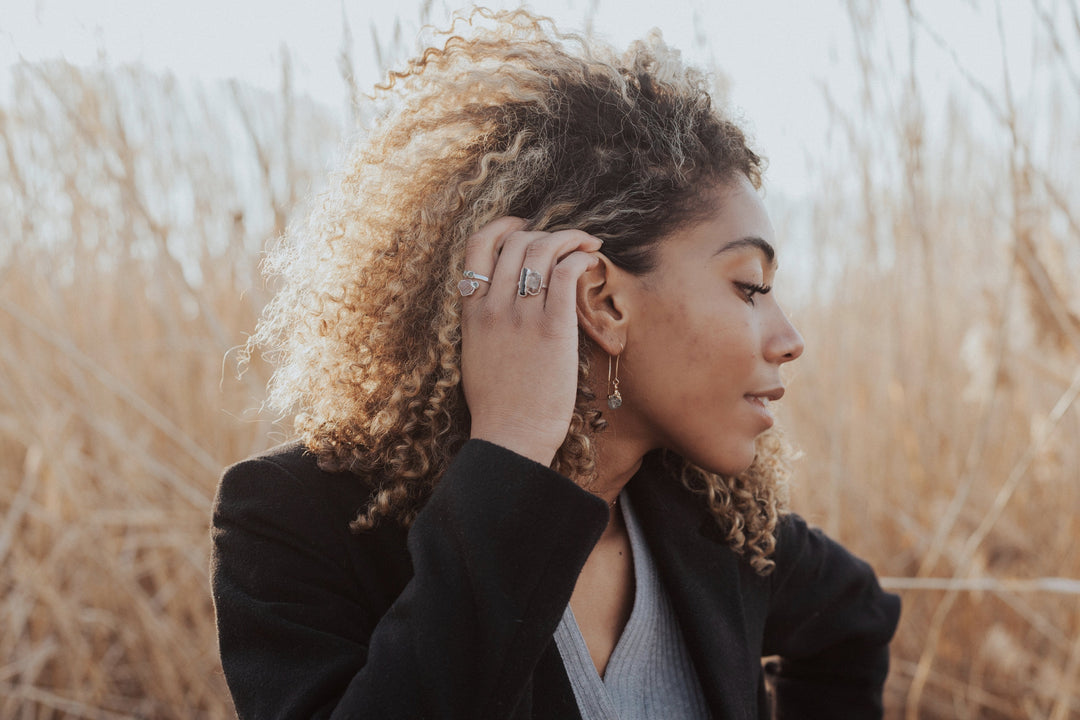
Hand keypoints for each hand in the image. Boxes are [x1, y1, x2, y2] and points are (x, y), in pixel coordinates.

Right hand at [460, 217, 602, 466]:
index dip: (503, 226)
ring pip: (543, 250)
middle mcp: (494, 306)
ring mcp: (522, 316)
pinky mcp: (552, 329)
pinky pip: (566, 274)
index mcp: (472, 310)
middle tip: (570, 240)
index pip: (478, 245)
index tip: (523, 226)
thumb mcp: (475, 353)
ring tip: (588, 245)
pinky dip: (581, 258)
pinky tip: (591, 262)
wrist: (510, 436)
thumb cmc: (498, 404)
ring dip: (571, 238)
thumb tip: (501, 300)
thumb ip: (485, 321)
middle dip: (548, 232)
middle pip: (517, 242)